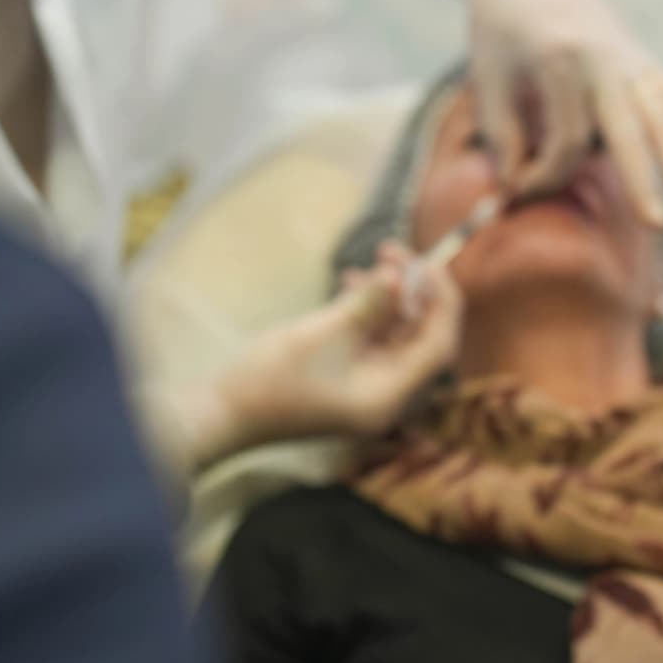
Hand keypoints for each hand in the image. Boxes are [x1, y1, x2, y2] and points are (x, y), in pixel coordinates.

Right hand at [185, 245, 462, 470]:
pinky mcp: (344, 378)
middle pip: (420, 337)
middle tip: (393, 251)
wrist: (222, 411)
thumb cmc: (269, 378)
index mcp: (388, 396)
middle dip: (414, 291)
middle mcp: (385, 395)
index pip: (438, 344)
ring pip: (395, 334)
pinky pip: (370, 339)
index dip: (439, 299)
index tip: (426, 261)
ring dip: (390, 296)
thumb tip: (401, 275)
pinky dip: (368, 310)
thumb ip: (368, 304)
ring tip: (374, 259)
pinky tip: (352, 281)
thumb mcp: (323, 332)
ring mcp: (364, 388)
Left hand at [462, 0, 662, 226]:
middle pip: (629, 129)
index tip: (519, 188)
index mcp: (559, 63)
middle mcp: (601, 59)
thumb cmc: (497, 28)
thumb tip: (519, 193)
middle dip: (643, 180)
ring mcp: (626, 55)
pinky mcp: (638, 55)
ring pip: (659, 113)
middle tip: (656, 224)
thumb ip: (503, 140)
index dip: (545, 175)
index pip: (567, 140)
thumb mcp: (488, 82)